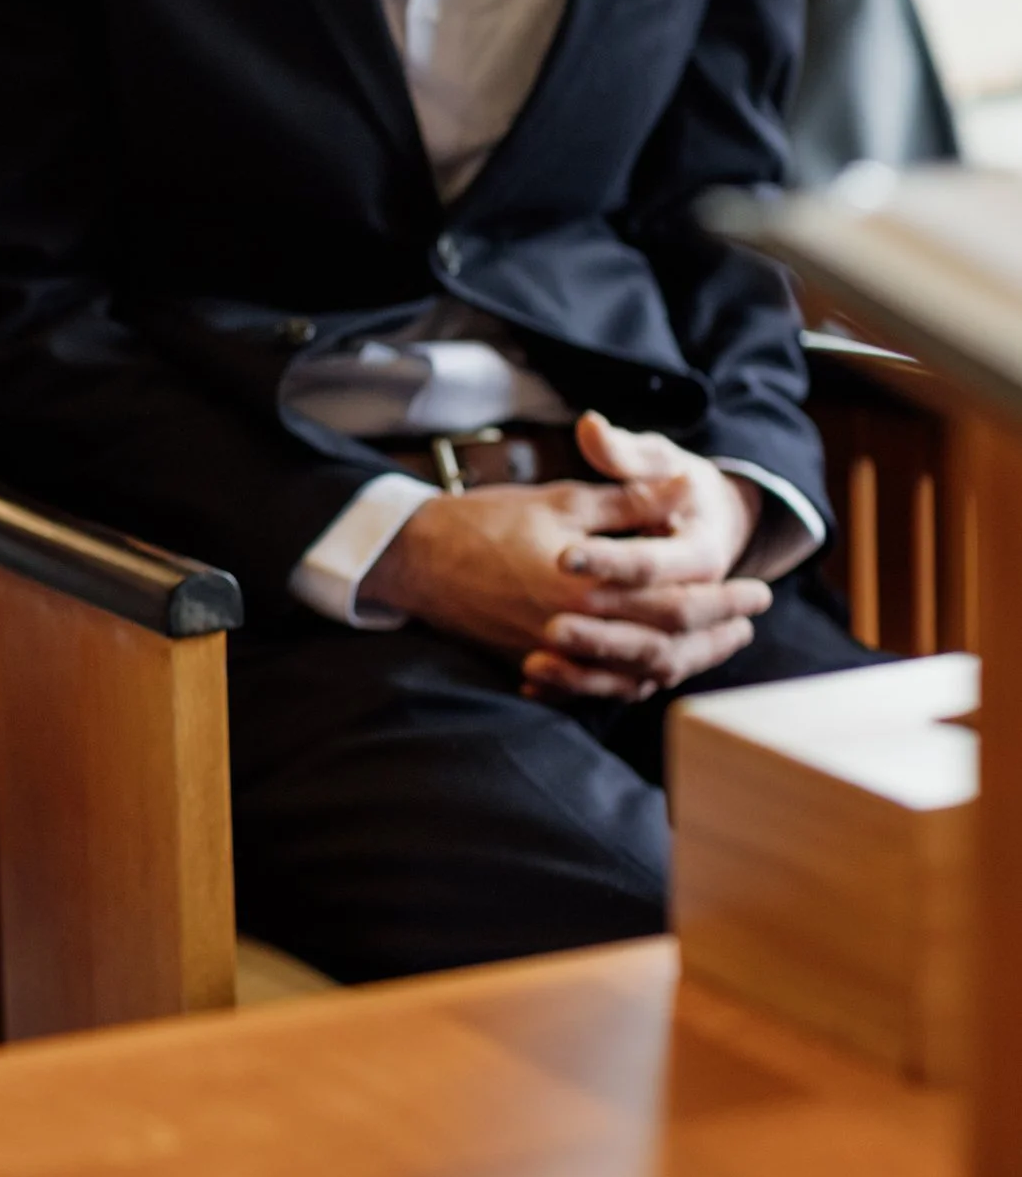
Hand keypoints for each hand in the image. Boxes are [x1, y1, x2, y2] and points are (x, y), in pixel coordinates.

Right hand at [360, 415, 771, 702]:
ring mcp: (552, 653)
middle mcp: (574, 628)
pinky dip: (634, 681)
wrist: (417, 558)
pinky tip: (656, 669)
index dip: (725, 598)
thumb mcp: (562, 500)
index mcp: (587, 584)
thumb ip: (627, 501)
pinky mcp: (532, 663)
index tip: (759, 589)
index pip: (676, 602)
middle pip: (665, 643)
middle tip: (752, 619)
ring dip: (685, 662)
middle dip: (717, 633)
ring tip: (717, 645)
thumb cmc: (487, 521)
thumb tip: (684, 490)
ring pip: (635, 674)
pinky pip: (597, 687)